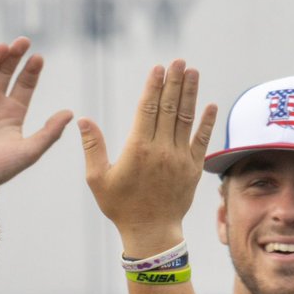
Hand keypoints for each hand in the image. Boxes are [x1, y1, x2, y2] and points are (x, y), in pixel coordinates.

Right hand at [0, 37, 73, 186]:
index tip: (38, 58)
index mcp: (12, 114)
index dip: (32, 70)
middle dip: (14, 56)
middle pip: (5, 72)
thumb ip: (49, 133)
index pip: (25, 85)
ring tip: (2, 49)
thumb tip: (71, 113)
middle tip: (23, 42)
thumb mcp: (28, 152)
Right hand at [79, 60, 216, 256]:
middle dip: (175, 82)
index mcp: (138, 149)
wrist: (151, 232)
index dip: (154, 86)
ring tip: (194, 72)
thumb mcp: (97, 179)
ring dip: (191, 94)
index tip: (159, 68)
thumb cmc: (120, 206)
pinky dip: (207, 123)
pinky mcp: (193, 169)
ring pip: (186, 119)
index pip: (148, 109)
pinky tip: (210, 105)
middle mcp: (161, 150)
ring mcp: (180, 158)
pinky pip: (201, 141)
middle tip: (179, 61)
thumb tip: (83, 119)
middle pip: (170, 108)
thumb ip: (92, 147)